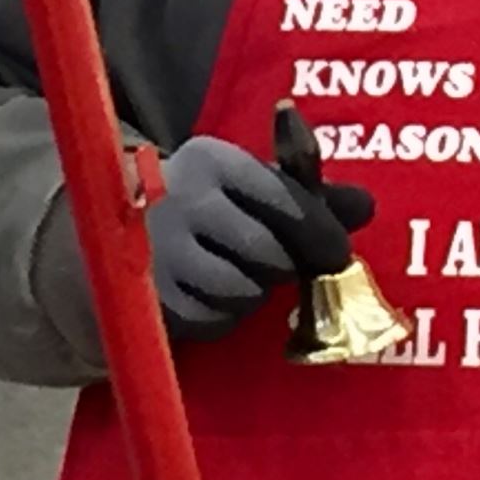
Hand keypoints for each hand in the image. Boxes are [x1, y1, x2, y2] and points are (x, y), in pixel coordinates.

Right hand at [147, 137, 373, 341]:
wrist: (112, 230)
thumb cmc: (202, 204)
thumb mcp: (247, 186)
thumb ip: (308, 195)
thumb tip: (367, 205)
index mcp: (212, 159)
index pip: (285, 199)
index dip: (320, 231)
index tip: (337, 253)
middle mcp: (181, 198)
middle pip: (270, 253)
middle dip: (284, 265)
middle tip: (278, 264)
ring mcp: (160, 249)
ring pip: (245, 291)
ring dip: (254, 292)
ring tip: (236, 273)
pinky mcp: (149, 296)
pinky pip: (215, 320)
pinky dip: (224, 315)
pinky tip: (209, 293)